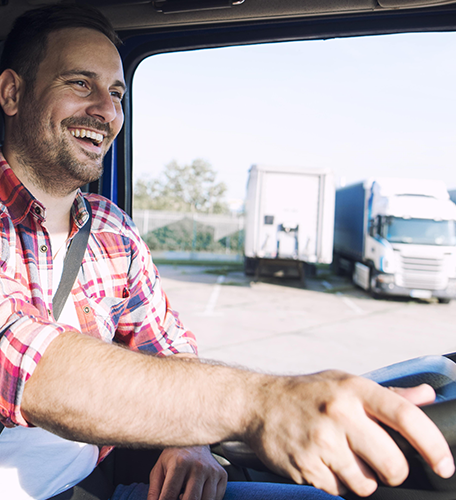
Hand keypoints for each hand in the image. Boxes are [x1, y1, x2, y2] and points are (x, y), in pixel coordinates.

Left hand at [147, 446, 227, 499]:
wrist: (195, 440)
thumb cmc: (174, 456)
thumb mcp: (159, 468)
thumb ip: (154, 489)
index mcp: (180, 463)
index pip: (169, 495)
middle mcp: (198, 466)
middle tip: (178, 499)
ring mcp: (212, 471)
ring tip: (185, 496)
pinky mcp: (222, 475)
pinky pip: (216, 498)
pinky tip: (197, 495)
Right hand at [245, 370, 454, 496]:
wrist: (258, 403)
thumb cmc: (306, 393)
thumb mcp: (344, 382)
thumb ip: (388, 394)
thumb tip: (428, 396)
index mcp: (353, 389)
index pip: (406, 417)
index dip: (433, 445)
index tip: (444, 465)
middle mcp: (339, 414)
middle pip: (393, 465)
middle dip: (391, 471)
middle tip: (376, 459)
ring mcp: (321, 442)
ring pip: (366, 484)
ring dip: (360, 478)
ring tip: (339, 455)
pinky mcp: (306, 467)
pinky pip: (338, 491)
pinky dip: (335, 482)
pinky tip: (320, 461)